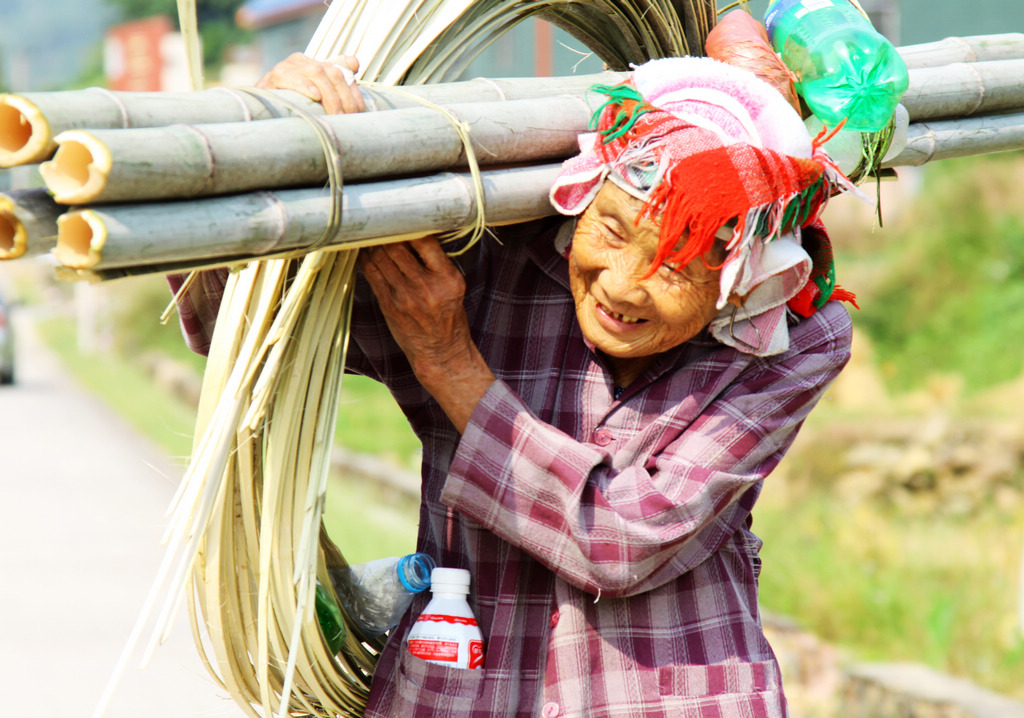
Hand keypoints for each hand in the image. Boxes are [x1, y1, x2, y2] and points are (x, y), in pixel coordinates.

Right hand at [256, 53, 364, 113]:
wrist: (260, 109)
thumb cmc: (291, 108)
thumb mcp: (317, 101)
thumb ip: (336, 88)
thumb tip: (355, 64)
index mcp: (316, 65)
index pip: (342, 68)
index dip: (352, 87)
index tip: (358, 110)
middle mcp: (304, 61)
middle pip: (332, 72)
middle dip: (344, 96)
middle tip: (348, 118)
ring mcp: (289, 66)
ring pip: (316, 72)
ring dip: (329, 95)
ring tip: (335, 114)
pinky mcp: (275, 75)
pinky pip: (291, 77)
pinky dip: (305, 85)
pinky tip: (315, 96)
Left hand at [359, 237, 494, 431]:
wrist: (441, 353)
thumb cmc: (449, 317)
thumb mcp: (454, 286)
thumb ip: (436, 262)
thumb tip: (412, 230)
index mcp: (448, 279)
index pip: (425, 241)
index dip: (409, 224)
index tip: (403, 215)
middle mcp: (426, 287)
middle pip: (397, 247)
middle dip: (387, 231)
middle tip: (381, 219)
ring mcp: (405, 297)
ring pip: (381, 258)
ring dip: (373, 242)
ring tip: (371, 232)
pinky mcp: (388, 305)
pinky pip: (372, 273)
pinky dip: (366, 258)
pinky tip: (364, 249)